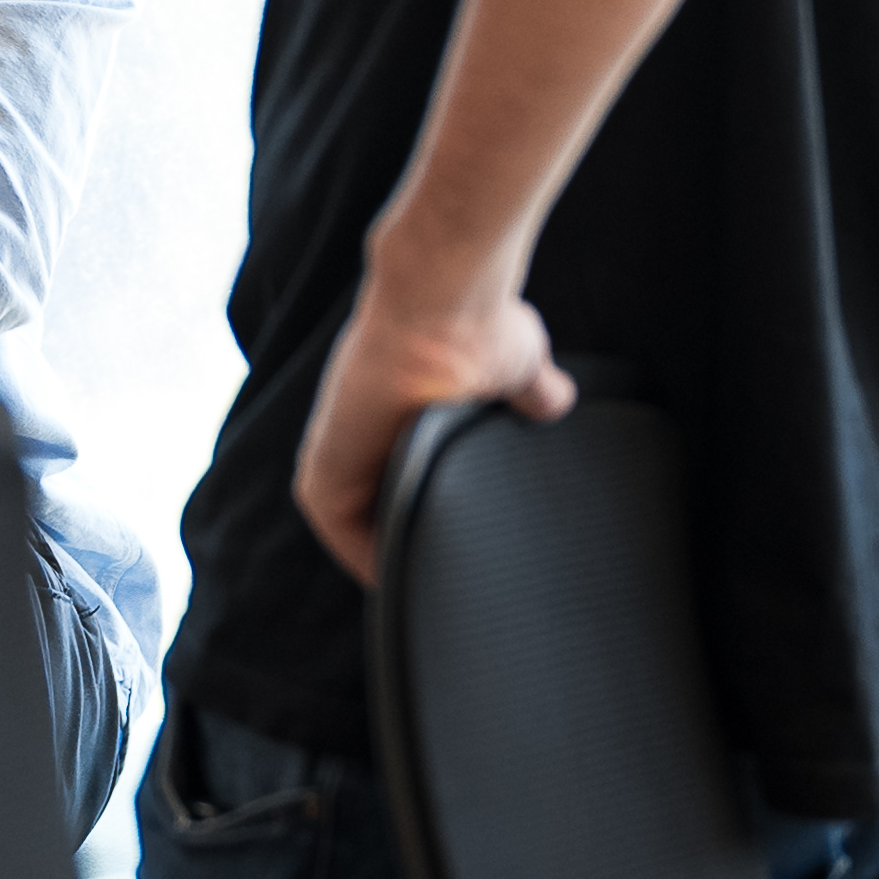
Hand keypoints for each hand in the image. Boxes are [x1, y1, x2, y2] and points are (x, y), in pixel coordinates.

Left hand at [292, 253, 573, 585]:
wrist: (446, 298)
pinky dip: (373, 559)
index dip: (436, 524)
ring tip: (446, 580)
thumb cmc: (477, 320)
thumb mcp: (517, 365)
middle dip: (421, 550)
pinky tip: (414, 574)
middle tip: (464, 578)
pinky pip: (343, 534)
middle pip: (386, 519)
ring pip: (364, 532)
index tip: (473, 554)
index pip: (406, 494)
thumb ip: (530, 390)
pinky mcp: (321, 472)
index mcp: (396, 427)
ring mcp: (336, 457)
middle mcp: (361, 445)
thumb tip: (557, 399)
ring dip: (401, 558)